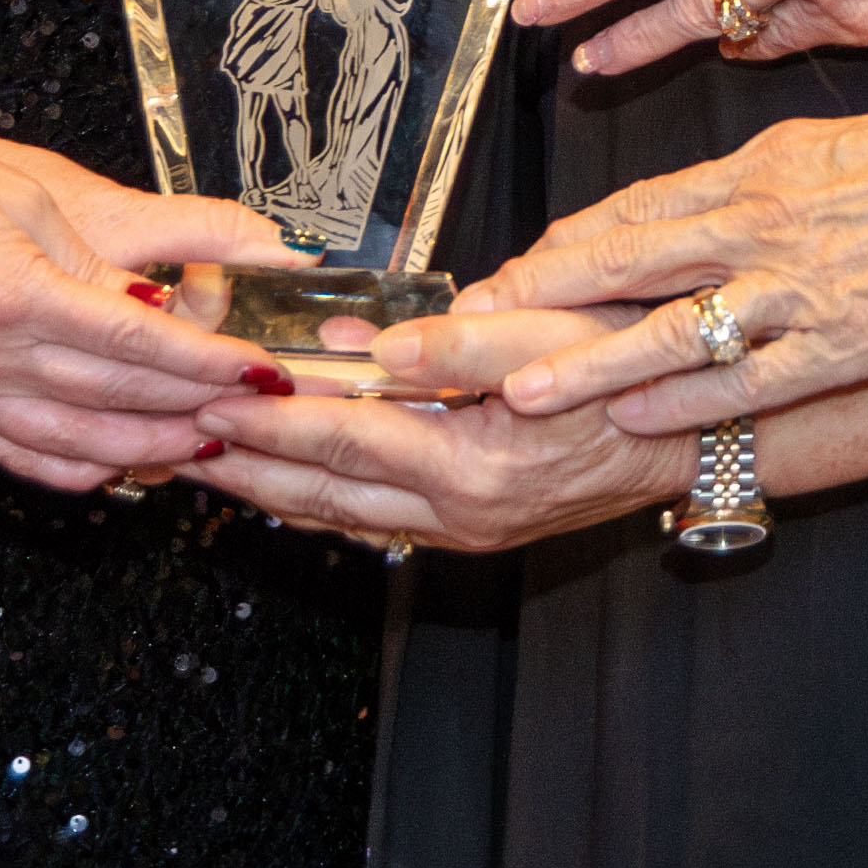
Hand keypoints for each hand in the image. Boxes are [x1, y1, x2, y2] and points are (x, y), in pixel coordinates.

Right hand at [0, 117, 316, 495]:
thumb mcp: (21, 198)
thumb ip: (94, 262)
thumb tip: (161, 310)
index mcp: (16, 295)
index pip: (142, 346)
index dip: (212, 363)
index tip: (263, 368)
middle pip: (122, 403)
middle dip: (202, 409)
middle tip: (258, 411)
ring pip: (81, 448)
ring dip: (154, 451)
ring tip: (211, 441)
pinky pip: (26, 464)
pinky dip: (85, 474)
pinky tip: (126, 464)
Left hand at [185, 306, 690, 555]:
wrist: (691, 444)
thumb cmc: (631, 379)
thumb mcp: (555, 337)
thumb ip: (460, 340)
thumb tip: (368, 344)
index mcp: (474, 466)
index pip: (345, 441)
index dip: (271, 421)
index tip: (213, 399)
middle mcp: (459, 513)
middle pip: (323, 493)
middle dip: (244, 466)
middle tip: (176, 440)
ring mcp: (462, 530)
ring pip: (339, 516)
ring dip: (268, 490)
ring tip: (209, 461)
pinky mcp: (468, 529)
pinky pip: (371, 521)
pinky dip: (317, 501)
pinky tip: (286, 484)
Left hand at [461, 67, 867, 440]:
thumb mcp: (830, 150)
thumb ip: (760, 185)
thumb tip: (697, 212)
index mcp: (757, 170)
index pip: (632, 211)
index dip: (556, 250)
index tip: (499, 277)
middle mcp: (763, 221)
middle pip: (625, 260)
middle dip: (536, 300)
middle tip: (459, 333)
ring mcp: (804, 282)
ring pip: (673, 324)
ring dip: (590, 359)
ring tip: (518, 389)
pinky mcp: (852, 334)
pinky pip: (755, 373)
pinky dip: (693, 397)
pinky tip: (642, 418)